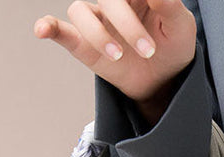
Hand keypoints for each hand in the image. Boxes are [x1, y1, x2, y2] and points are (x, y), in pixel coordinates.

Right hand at [34, 0, 196, 113]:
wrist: (162, 81)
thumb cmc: (172, 47)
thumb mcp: (181, 26)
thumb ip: (169, 4)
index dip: (128, 3)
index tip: (152, 10)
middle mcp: (113, 2)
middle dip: (126, 25)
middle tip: (148, 50)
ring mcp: (96, 22)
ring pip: (80, 10)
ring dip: (98, 35)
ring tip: (118, 57)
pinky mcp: (84, 45)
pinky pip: (61, 31)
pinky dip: (49, 27)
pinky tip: (42, 30)